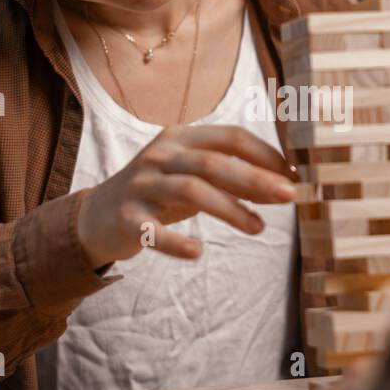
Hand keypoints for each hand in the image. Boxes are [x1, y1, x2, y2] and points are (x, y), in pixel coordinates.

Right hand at [74, 124, 295, 267]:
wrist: (97, 216)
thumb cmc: (159, 193)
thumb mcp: (193, 176)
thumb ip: (232, 177)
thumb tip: (283, 186)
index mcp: (180, 138)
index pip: (229, 137)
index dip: (264, 154)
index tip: (292, 175)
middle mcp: (160, 156)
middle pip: (213, 163)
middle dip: (255, 179)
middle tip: (288, 197)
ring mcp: (141, 185)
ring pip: (191, 191)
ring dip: (230, 210)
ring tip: (258, 228)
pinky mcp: (127, 218)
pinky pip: (153, 231)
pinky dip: (176, 242)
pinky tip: (198, 252)